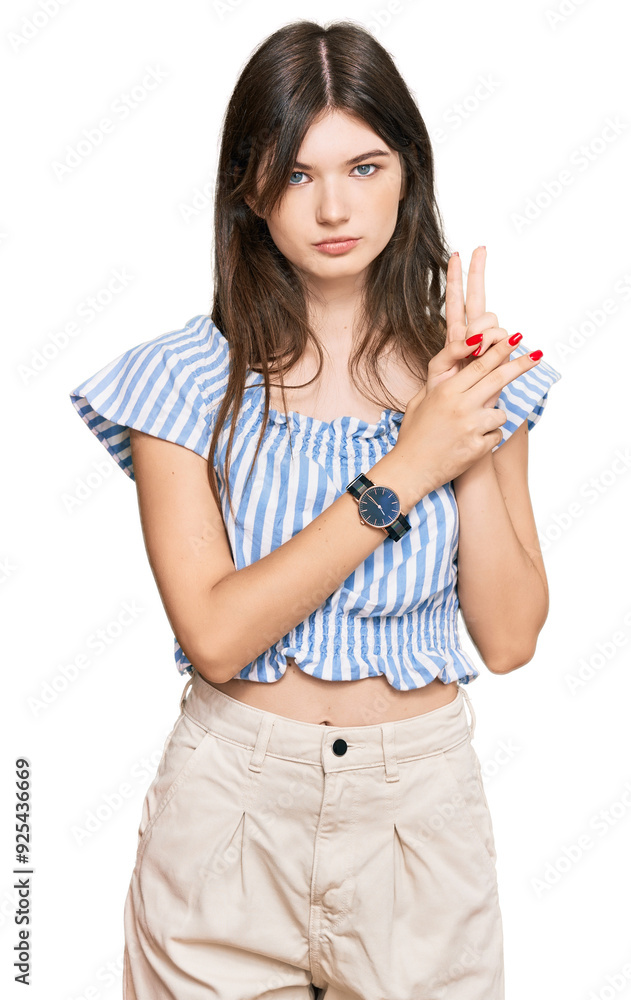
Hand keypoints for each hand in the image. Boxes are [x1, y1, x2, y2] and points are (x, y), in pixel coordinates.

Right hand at [396, 335, 543, 495]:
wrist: (410, 470)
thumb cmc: (413, 436)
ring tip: (472, 428)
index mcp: (445, 391)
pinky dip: (487, 438)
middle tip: (538, 355)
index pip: (480, 365)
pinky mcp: (478, 448)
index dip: (500, 350)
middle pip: (498, 379)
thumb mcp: (419, 401)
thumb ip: (440, 384)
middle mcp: (461, 406)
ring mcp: (471, 428)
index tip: (515, 340)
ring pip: (500, 413)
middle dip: (521, 365)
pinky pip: (496, 436)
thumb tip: (459, 371)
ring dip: (493, 417)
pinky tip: (470, 444)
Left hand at [442, 247, 514, 408]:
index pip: (455, 301)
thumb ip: (452, 349)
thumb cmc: (449, 393)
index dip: (456, 278)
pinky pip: (502, 337)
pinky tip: (494, 353)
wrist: (467, 413)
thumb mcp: (440, 370)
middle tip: (479, 248)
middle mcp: (474, 333)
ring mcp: (491, 342)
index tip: (457, 254)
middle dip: (477, 271)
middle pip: (477, 297)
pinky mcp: (504, 352)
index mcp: (456, 334)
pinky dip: (495, 343)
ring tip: (477, 353)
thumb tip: (472, 336)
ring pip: (490, 320)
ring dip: (482, 332)